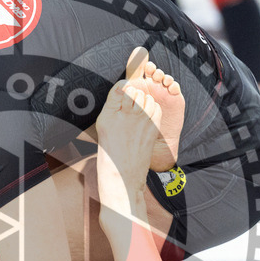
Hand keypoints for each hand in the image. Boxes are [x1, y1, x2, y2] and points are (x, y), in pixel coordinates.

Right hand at [96, 79, 161, 200]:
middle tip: (129, 104)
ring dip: (143, 100)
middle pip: (135, 89)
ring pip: (146, 97)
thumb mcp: (104, 125)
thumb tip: (123, 86)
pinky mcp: (153, 128)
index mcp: (110, 114)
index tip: (123, 90)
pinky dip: (152, 108)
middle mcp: (126, 116)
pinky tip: (145, 115)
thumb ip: (112, 103)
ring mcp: (142, 122)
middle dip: (134, 92)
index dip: (124, 86)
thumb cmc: (110, 151)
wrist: (122, 174)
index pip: (121, 86)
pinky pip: (155, 107)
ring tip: (137, 110)